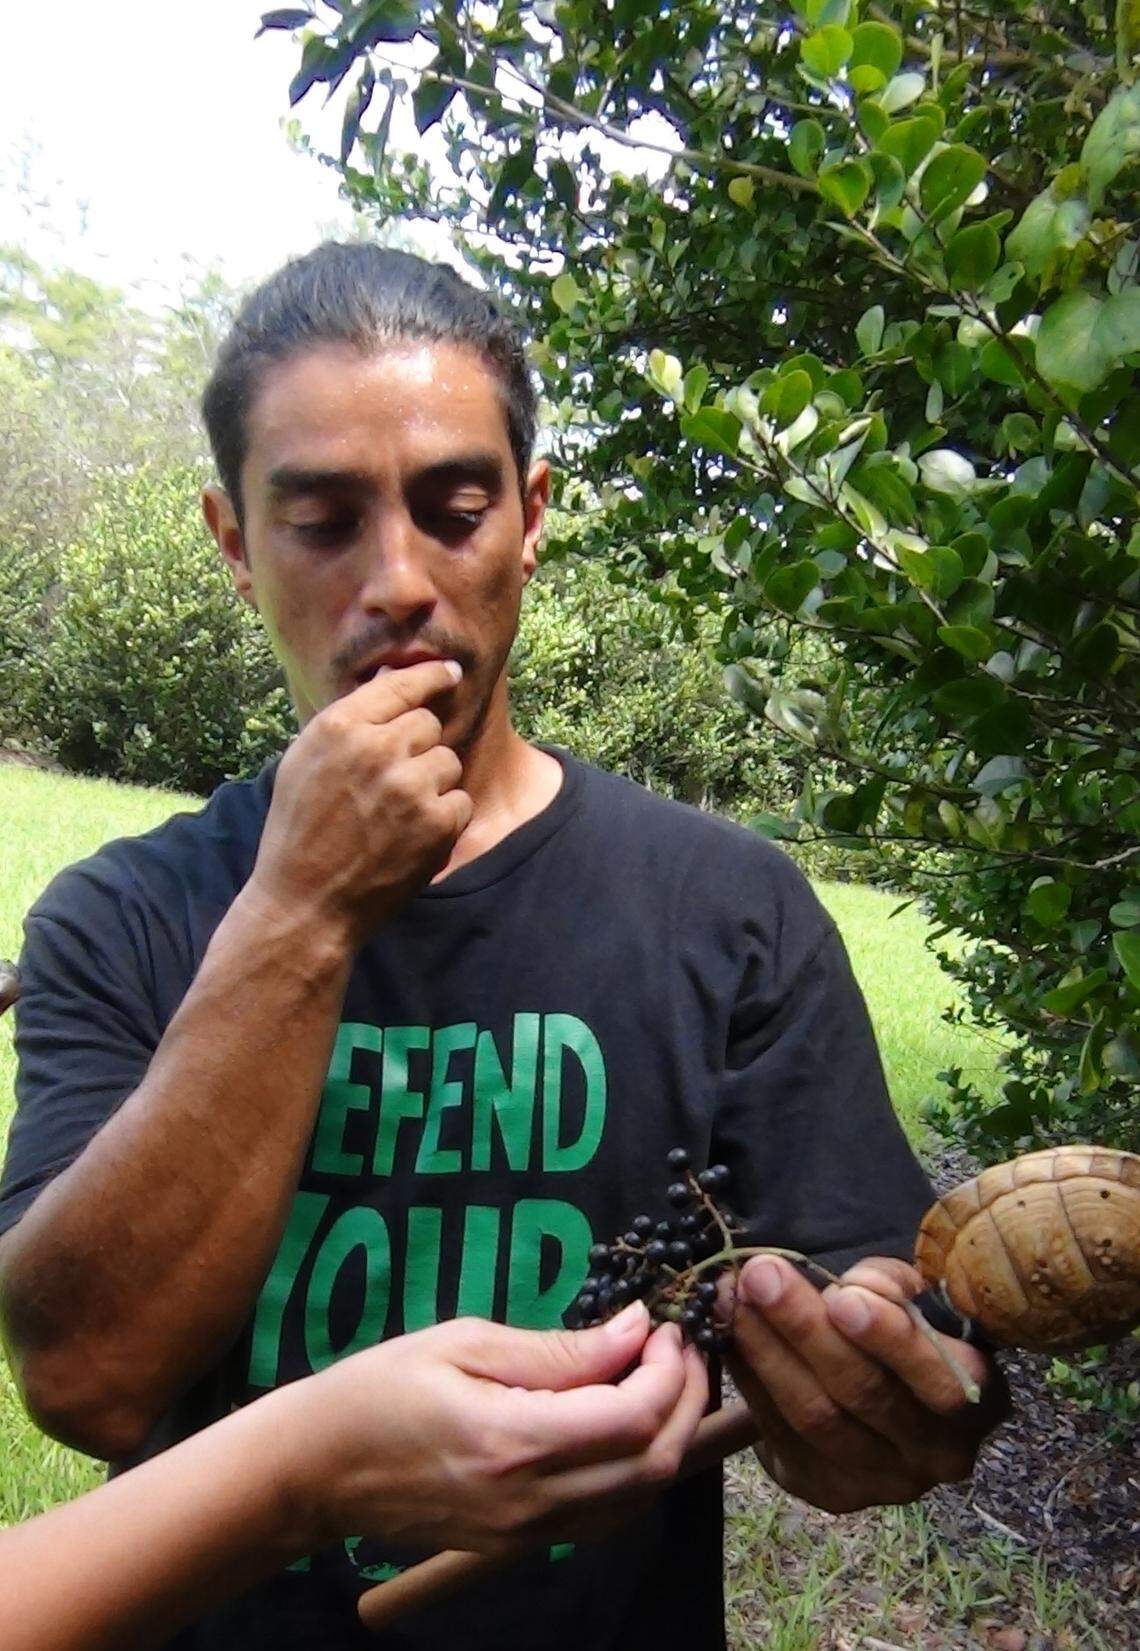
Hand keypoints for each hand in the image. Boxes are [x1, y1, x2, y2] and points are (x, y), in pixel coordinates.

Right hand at [247, 660, 472, 943]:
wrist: (305, 905)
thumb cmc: (299, 832)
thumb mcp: (305, 762)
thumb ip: (351, 719)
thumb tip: (393, 674)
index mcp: (338, 727)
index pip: (400, 684)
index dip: (431, 676)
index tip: (450, 673)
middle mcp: (376, 749)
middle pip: (427, 724)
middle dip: (417, 749)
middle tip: (389, 786)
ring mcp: (409, 786)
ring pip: (447, 762)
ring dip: (431, 785)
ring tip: (393, 817)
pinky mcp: (435, 823)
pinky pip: (460, 802)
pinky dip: (444, 821)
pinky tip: (409, 839)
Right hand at [277, 1303, 708, 1556]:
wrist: (318, 1469)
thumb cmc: (381, 1388)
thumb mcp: (465, 1342)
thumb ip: (558, 1349)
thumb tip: (635, 1330)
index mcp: (515, 1443)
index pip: (633, 1417)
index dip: (668, 1370)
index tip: (666, 1324)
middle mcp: (532, 1502)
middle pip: (653, 1465)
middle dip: (685, 1401)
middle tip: (677, 1346)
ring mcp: (529, 1533)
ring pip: (639, 1497)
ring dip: (668, 1436)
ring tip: (659, 1376)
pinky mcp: (522, 1543)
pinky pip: (606, 1514)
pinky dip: (635, 1468)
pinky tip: (624, 1420)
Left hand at [722, 1254, 1007, 1513]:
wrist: (885, 1388)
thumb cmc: (903, 1330)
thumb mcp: (913, 1298)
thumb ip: (891, 1287)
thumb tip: (853, 1286)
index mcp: (979, 1405)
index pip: (940, 1382)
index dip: (891, 1339)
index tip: (843, 1295)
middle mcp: (937, 1456)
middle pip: (863, 1395)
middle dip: (804, 1327)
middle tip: (760, 1274)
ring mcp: (882, 1484)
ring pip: (815, 1417)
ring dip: (766, 1351)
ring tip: (732, 1298)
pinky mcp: (829, 1491)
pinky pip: (780, 1435)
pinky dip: (750, 1381)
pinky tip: (728, 1337)